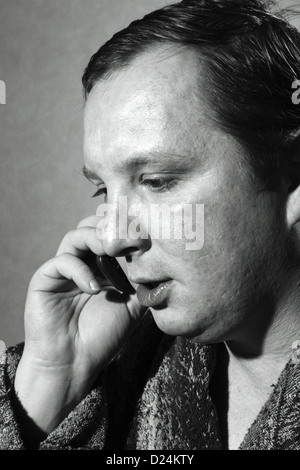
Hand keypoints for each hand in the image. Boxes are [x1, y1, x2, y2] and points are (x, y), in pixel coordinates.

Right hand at [14, 215, 145, 433]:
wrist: (74, 363)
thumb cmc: (102, 336)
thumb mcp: (131, 306)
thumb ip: (142, 283)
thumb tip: (160, 263)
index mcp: (102, 266)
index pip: (111, 235)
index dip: (126, 230)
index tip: (145, 236)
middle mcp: (82, 262)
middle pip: (92, 227)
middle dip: (112, 228)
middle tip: (130, 238)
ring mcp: (63, 270)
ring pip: (75, 236)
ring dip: (96, 239)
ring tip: (112, 252)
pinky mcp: (45, 279)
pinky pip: (62, 262)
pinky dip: (80, 270)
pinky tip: (94, 288)